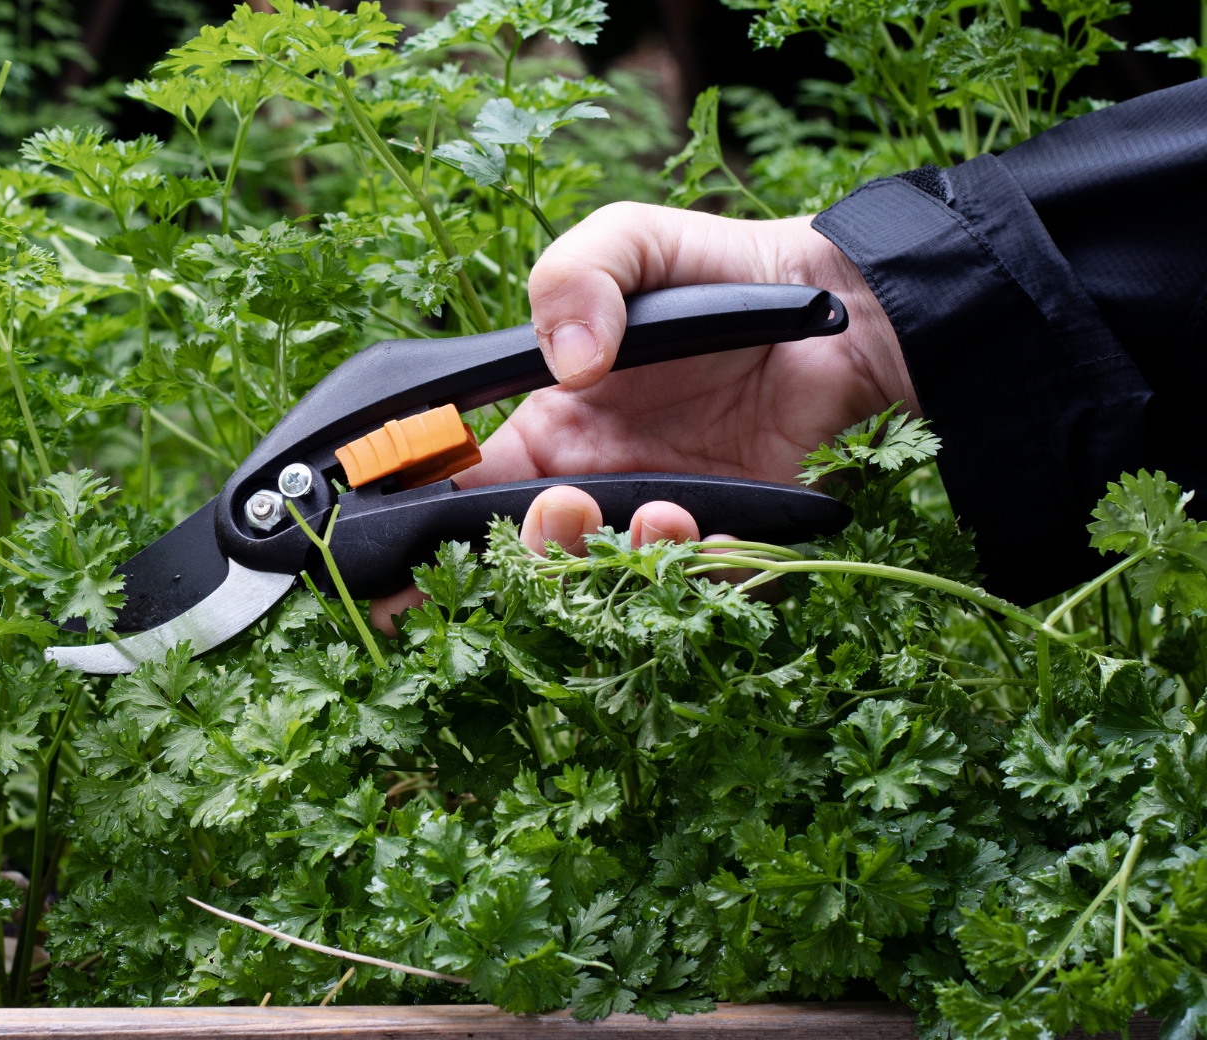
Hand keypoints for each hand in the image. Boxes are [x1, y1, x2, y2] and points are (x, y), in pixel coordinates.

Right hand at [370, 202, 914, 634]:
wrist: (838, 301)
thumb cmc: (718, 268)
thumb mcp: (628, 241)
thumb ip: (574, 276)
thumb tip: (568, 364)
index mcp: (547, 427)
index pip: (466, 493)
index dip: (430, 530)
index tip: (415, 552)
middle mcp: (594, 481)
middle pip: (530, 553)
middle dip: (537, 549)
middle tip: (571, 505)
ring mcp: (659, 510)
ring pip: (609, 581)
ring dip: (620, 563)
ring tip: (664, 513)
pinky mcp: (727, 532)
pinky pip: (697, 585)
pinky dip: (696, 574)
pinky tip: (711, 533)